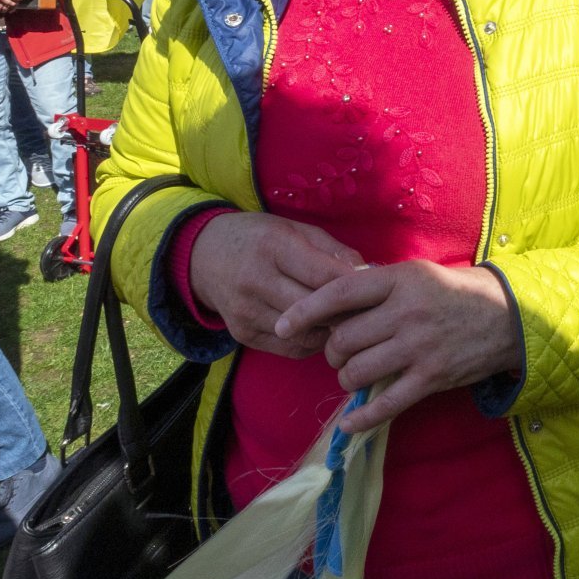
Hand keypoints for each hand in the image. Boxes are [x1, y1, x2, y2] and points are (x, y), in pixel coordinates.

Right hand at [188, 212, 364, 358]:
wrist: (204, 255)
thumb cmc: (260, 238)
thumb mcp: (296, 230)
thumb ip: (333, 250)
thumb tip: (368, 273)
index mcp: (274, 247)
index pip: (323, 275)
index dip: (353, 287)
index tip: (375, 291)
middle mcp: (255, 280)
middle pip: (314, 309)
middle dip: (346, 314)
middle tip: (370, 314)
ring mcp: (246, 311)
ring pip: (304, 335)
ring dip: (331, 332)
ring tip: (349, 324)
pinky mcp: (242, 334)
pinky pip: (289, 349)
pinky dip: (312, 343)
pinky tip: (323, 332)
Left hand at [275, 262, 520, 433]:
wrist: (508, 316)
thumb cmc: (454, 292)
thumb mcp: (417, 275)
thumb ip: (377, 286)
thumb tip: (329, 300)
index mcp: (401, 281)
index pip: (340, 293)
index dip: (305, 310)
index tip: (282, 324)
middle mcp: (407, 313)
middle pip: (343, 339)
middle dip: (333, 350)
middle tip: (342, 351)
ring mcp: (419, 348)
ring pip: (357, 371)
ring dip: (347, 378)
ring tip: (356, 374)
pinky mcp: (432, 378)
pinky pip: (385, 405)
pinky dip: (362, 418)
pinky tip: (350, 421)